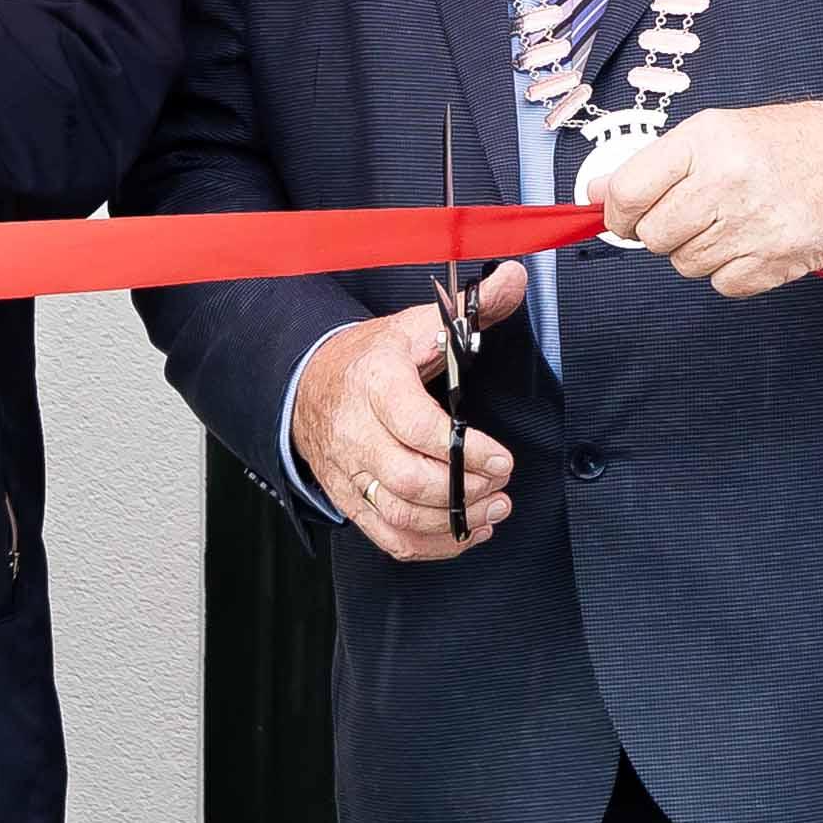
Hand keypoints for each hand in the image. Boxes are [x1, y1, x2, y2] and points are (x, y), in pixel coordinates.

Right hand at [294, 262, 527, 560]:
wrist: (308, 382)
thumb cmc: (372, 357)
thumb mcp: (418, 324)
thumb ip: (473, 308)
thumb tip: (514, 277)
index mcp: (375, 382)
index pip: (415, 426)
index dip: (464, 450)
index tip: (503, 458)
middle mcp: (355, 431)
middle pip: (409, 479)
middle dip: (465, 489)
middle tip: (501, 483)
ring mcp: (349, 471)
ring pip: (399, 514)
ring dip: (454, 522)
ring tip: (494, 508)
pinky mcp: (350, 499)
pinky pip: (388, 537)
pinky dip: (432, 545)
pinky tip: (466, 531)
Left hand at [582, 100, 822, 297]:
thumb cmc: (781, 143)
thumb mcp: (713, 132)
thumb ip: (652, 164)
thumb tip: (595, 194)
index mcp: (704, 141)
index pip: (628, 192)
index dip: (615, 212)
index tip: (623, 216)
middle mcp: (727, 181)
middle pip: (653, 236)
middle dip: (663, 231)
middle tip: (691, 214)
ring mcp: (753, 224)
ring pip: (685, 264)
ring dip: (698, 250)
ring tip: (729, 222)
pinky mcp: (776, 260)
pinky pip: (723, 285)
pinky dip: (730, 271)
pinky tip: (750, 241)